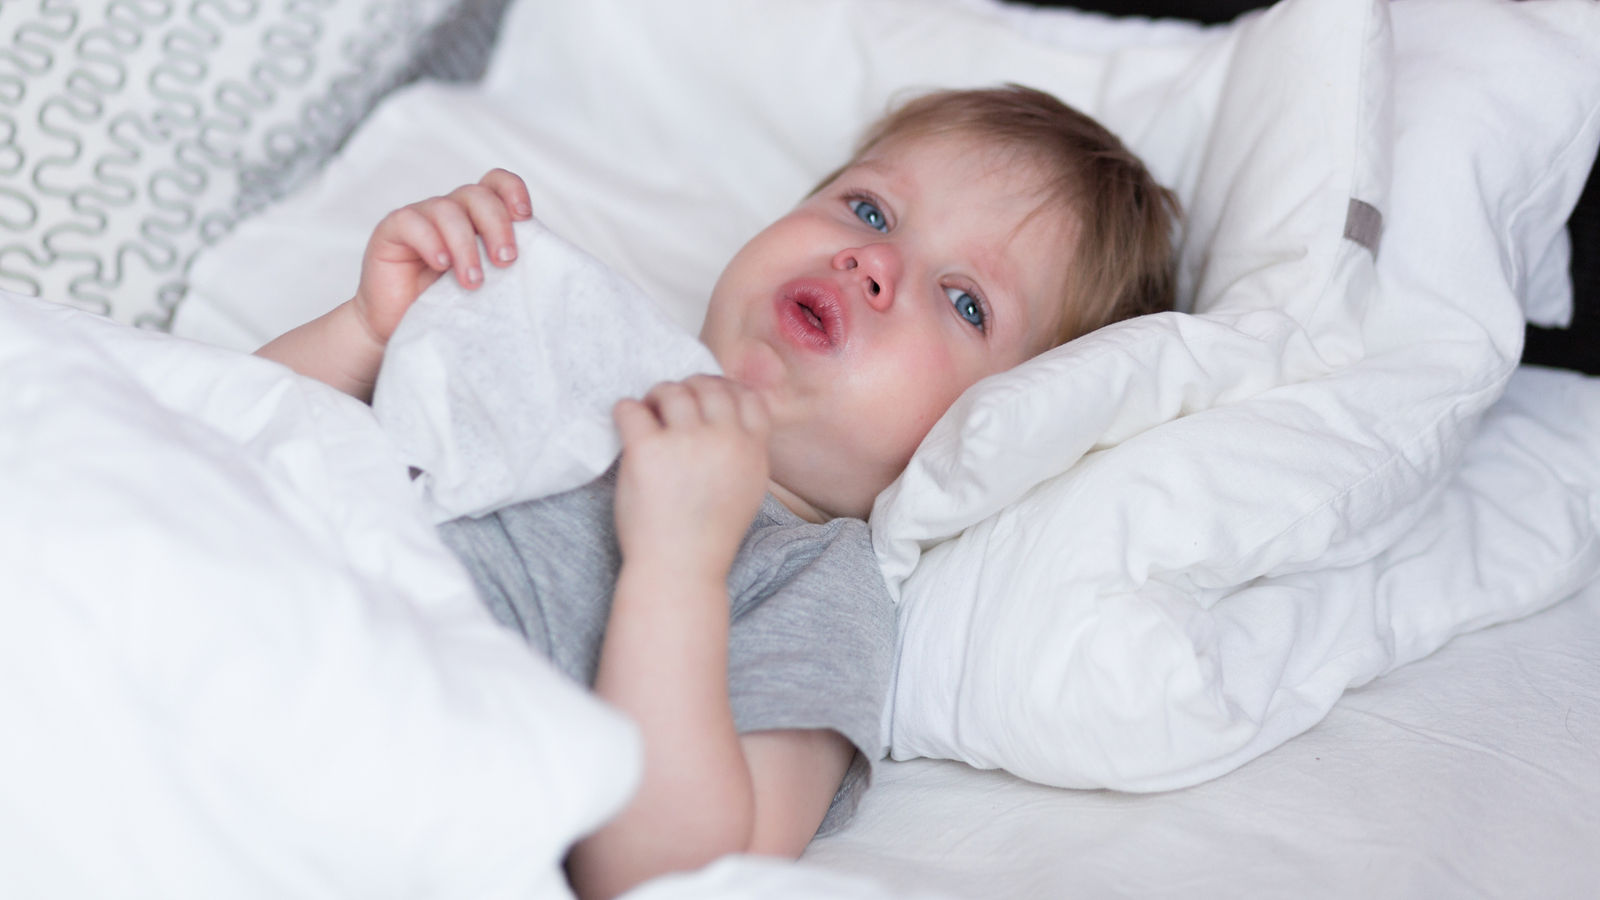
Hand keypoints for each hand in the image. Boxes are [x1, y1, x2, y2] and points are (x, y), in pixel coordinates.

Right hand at [351, 168, 531, 345]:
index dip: (513, 191)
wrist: (403, 328)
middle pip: (477, 195)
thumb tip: (548, 264)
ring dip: (465, 245)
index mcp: (476, 218)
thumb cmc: (450, 308)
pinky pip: (411, 221)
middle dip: (497, 226)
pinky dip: (430, 241)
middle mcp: (450, 211)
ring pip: (447, 209)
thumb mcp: (489, 285)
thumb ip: (507, 265)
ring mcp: (420, 218)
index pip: (496, 184)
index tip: (526, 217)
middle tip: (505, 261)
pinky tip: (441, 264)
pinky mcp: (392, 230)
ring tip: (473, 281)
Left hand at [612, 376, 772, 582]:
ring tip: (648, 414)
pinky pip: (631, 409)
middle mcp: (724, 440)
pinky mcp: (647, 450)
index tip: (706, 399)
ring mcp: (686, 442)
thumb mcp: (748, 490)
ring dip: (656, 397)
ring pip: (671, 391)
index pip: (747, 396)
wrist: (680, 568)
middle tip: (670, 405)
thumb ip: (745, 451)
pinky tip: (627, 425)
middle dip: (687, 389)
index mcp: (752, 450)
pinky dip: (626, 411)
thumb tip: (727, 413)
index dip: (725, 389)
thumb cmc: (709, 534)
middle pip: (708, 386)